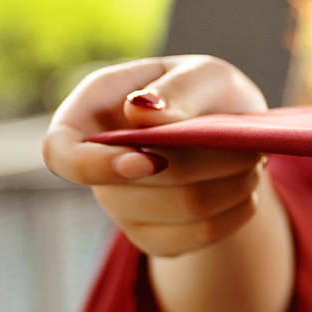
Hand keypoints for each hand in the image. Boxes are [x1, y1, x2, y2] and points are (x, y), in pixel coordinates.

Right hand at [43, 54, 272, 257]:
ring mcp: (121, 207)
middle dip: (207, 163)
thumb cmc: (207, 94)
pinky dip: (235, 213)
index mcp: (92, 111)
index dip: (95, 166)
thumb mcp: (204, 73)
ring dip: (230, 186)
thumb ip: (177, 88)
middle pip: (141, 186)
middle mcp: (97, 164)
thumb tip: (141, 113)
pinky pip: (198, 238)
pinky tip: (246, 190)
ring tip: (251, 162)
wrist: (234, 136)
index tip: (149, 161)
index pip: (60, 153)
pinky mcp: (154, 237)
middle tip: (245, 145)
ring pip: (180, 211)